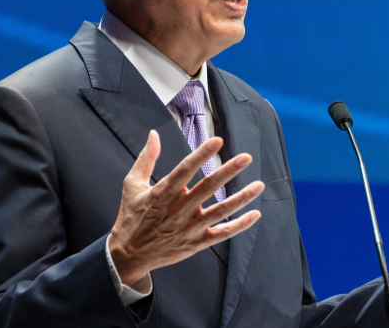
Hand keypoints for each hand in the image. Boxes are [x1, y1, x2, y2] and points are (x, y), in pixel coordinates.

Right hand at [109, 130, 263, 285]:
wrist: (129, 254)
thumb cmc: (131, 216)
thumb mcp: (132, 185)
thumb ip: (146, 158)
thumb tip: (154, 133)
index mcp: (163, 192)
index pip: (186, 169)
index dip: (202, 154)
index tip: (218, 140)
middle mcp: (179, 209)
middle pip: (208, 187)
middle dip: (229, 170)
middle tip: (247, 157)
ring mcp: (189, 228)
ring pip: (221, 211)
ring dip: (242, 198)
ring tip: (259, 185)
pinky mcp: (196, 243)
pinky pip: (222, 234)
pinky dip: (240, 225)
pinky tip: (255, 214)